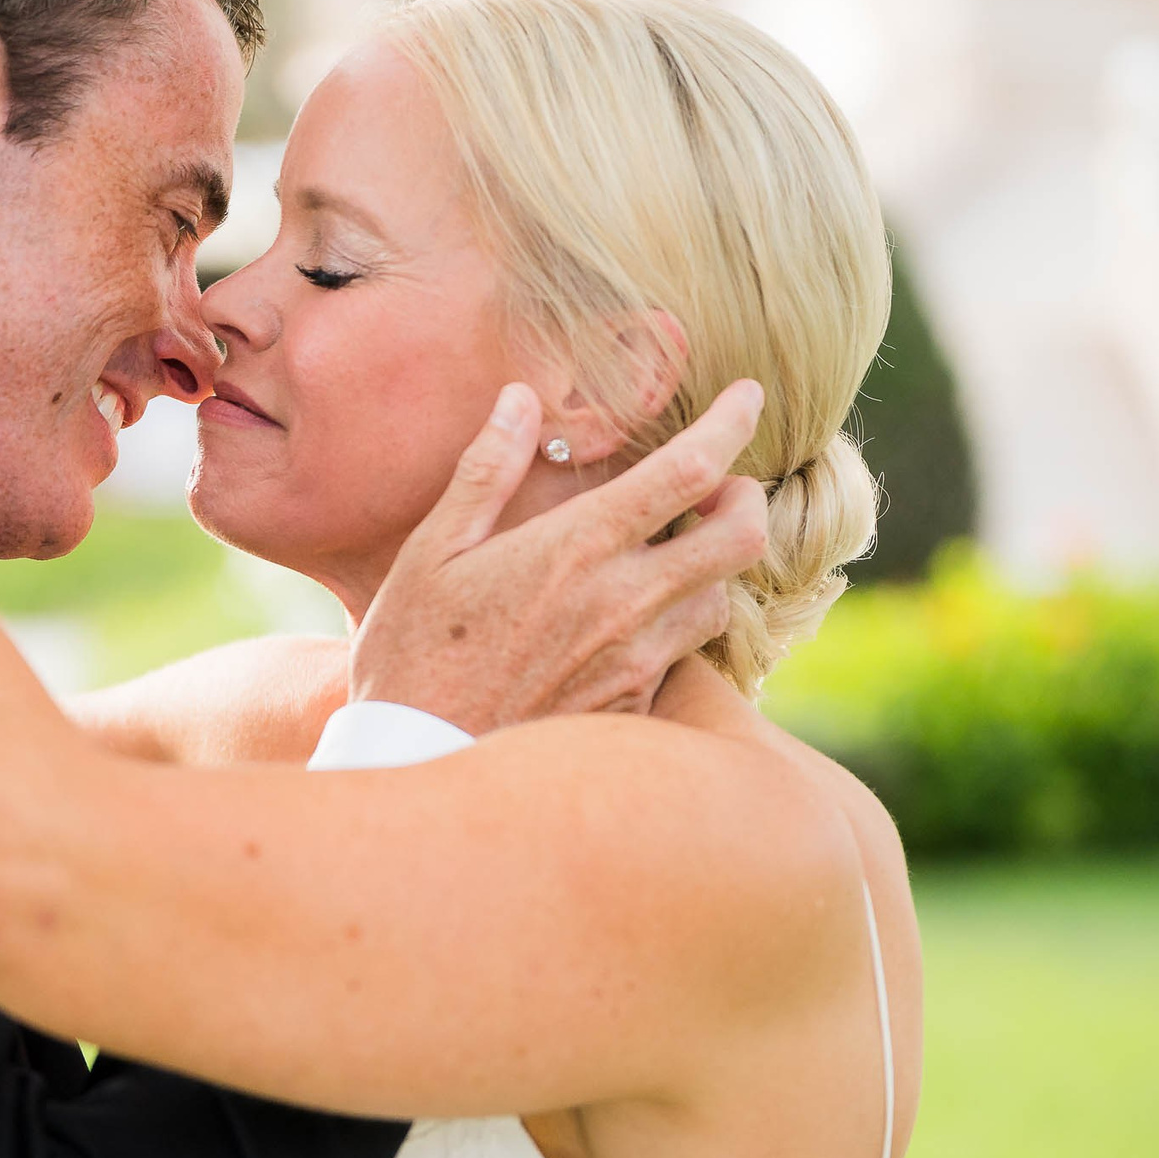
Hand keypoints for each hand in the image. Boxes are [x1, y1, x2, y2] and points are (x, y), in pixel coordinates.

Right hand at [351, 379, 768, 729]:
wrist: (418, 761)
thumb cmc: (412, 652)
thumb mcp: (432, 552)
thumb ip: (484, 471)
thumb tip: (519, 400)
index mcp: (578, 547)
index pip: (691, 470)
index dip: (732, 423)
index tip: (746, 396)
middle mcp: (624, 602)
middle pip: (741, 537)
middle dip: (746, 499)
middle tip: (716, 489)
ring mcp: (636, 660)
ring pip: (721, 600)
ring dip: (711, 568)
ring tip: (670, 556)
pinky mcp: (633, 706)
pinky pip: (684, 656)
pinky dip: (676, 625)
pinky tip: (633, 621)